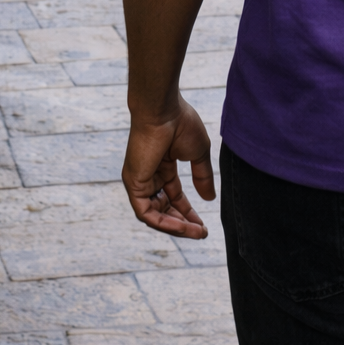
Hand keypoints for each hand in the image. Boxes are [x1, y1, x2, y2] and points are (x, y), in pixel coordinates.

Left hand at [122, 97, 215, 239]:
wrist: (163, 111)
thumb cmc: (180, 123)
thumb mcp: (198, 153)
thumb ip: (202, 176)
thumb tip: (210, 199)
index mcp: (162, 165)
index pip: (173, 195)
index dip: (188, 211)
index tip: (203, 224)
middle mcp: (148, 175)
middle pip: (164, 208)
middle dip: (183, 222)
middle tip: (201, 232)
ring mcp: (139, 181)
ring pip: (155, 215)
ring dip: (176, 227)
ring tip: (196, 233)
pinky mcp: (133, 184)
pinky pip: (146, 213)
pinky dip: (164, 223)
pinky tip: (183, 227)